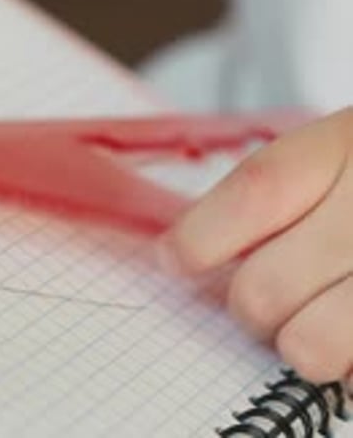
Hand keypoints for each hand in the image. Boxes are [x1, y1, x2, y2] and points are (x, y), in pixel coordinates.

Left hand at [161, 109, 352, 384]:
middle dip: (249, 303)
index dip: (201, 235)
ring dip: (298, 340)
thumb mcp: (334, 148)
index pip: (257, 192)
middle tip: (266, 291)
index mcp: (343, 146)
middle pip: (265, 288)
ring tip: (315, 315)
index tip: (175, 258)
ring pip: (309, 347)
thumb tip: (180, 252)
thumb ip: (272, 190)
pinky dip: (349, 364)